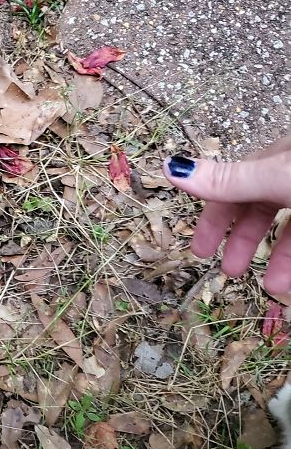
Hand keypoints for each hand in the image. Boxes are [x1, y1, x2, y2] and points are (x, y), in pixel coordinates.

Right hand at [163, 134, 290, 297]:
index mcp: (272, 162)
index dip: (213, 221)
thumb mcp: (273, 177)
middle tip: (230, 271)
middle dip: (243, 242)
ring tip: (273, 286)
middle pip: (260, 210)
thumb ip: (226, 180)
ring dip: (278, 261)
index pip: (233, 191)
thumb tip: (170, 168)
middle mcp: (290, 177)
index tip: (199, 251)